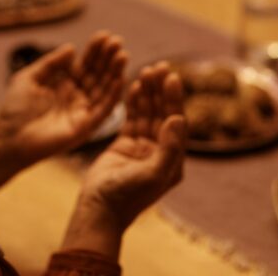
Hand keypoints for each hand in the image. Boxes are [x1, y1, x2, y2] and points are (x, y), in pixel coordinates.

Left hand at [0, 31, 127, 165]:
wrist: (8, 138)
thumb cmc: (14, 110)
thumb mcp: (29, 78)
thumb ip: (51, 63)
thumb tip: (72, 47)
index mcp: (65, 84)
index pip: (85, 64)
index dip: (95, 50)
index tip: (105, 35)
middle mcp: (77, 96)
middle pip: (98, 74)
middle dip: (108, 58)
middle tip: (118, 41)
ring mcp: (82, 111)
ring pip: (104, 89)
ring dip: (115, 72)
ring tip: (122, 55)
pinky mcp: (85, 127)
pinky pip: (103, 110)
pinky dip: (113, 95)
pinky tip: (120, 79)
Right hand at [60, 62, 185, 259]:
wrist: (98, 210)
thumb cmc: (126, 197)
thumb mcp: (152, 174)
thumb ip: (169, 148)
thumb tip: (179, 119)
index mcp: (173, 161)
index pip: (176, 123)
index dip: (174, 99)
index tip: (172, 76)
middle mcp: (160, 152)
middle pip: (164, 114)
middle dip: (162, 91)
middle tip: (160, 67)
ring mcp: (143, 148)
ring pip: (148, 113)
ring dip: (148, 93)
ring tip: (147, 70)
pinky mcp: (125, 145)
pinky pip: (132, 119)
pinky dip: (133, 102)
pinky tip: (134, 85)